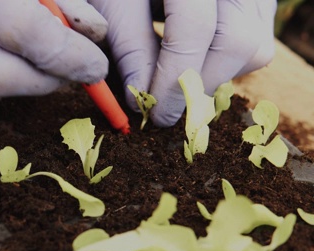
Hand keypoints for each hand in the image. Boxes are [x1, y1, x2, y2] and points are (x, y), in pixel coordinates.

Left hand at [89, 0, 276, 126]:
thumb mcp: (116, 1)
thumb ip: (128, 44)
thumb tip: (140, 99)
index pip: (196, 29)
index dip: (174, 79)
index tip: (153, 112)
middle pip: (236, 43)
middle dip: (196, 86)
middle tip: (163, 108)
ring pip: (252, 48)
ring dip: (211, 78)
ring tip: (174, 82)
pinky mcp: (260, 1)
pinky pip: (255, 44)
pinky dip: (223, 64)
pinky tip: (191, 63)